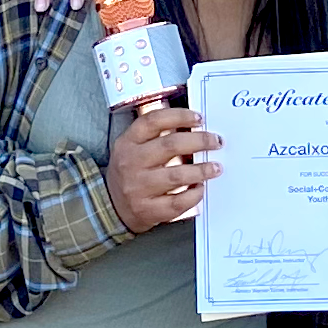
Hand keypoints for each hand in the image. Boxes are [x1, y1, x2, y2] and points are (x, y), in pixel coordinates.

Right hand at [104, 98, 221, 233]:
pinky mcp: (147, 210)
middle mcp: (131, 163)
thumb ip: (156, 135)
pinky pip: (177, 202)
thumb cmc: (130, 172)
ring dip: (201, 170)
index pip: (154, 121)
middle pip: (170, 145)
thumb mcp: (132, 148)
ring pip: (177, 175)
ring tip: (215, 167)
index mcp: (127, 143)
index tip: (200, 118)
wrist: (112, 207)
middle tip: (215, 142)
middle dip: (199, 141)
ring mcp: (138, 188)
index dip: (179, 116)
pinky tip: (201, 189)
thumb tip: (193, 126)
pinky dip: (194, 195)